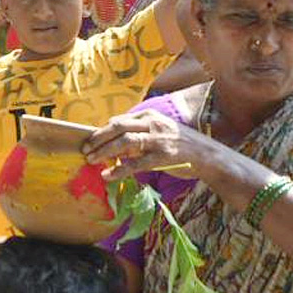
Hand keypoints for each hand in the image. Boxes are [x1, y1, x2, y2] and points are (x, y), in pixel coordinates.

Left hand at [81, 108, 217, 181]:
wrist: (208, 156)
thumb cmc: (181, 145)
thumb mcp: (160, 131)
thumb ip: (140, 133)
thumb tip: (115, 142)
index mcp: (150, 116)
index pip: (120, 120)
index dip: (102, 131)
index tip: (90, 140)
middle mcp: (153, 124)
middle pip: (117, 127)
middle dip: (98, 139)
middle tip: (85, 149)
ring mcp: (158, 140)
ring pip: (123, 143)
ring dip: (103, 152)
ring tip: (91, 160)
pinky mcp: (162, 157)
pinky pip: (135, 164)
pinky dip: (118, 171)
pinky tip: (107, 176)